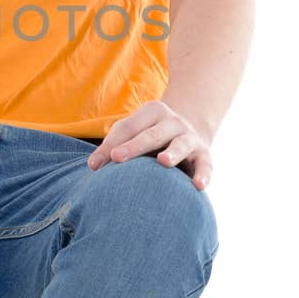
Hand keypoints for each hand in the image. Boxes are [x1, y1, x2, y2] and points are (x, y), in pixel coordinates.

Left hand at [86, 100, 211, 190]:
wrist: (189, 129)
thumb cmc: (149, 134)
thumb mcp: (132, 131)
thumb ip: (112, 145)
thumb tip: (93, 166)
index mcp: (152, 112)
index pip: (129, 127)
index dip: (112, 144)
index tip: (96, 165)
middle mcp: (172, 121)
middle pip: (152, 134)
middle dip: (134, 146)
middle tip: (117, 158)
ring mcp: (190, 136)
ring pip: (181, 144)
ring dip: (172, 153)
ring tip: (163, 161)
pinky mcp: (203, 154)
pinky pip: (205, 164)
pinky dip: (203, 174)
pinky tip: (198, 186)